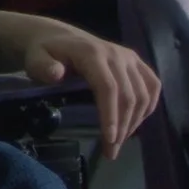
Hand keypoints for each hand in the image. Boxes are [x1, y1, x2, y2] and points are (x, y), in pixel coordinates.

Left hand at [0, 12, 159, 158]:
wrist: (58, 37)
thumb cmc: (45, 52)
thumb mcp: (36, 58)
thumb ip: (43, 67)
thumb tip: (56, 74)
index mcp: (92, 53)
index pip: (108, 87)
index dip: (111, 114)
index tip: (109, 139)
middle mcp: (116, 54)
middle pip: (129, 95)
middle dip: (123, 127)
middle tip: (111, 152)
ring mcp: (129, 57)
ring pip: (144, 93)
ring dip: (135, 121)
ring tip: (119, 142)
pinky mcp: (136, 62)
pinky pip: (152, 85)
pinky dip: (149, 106)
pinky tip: (136, 123)